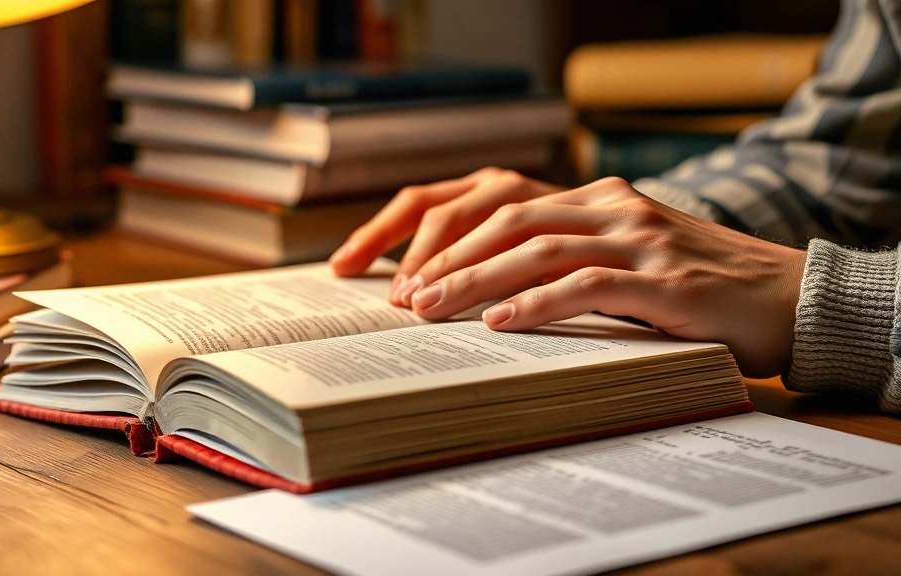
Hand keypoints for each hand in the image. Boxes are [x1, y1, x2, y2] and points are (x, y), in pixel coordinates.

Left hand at [361, 176, 806, 376]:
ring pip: (537, 249)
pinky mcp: (665, 281)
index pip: (501, 205)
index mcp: (598, 199)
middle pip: (508, 221)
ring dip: (476, 281)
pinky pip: (587, 286)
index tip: (403, 274)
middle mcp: (614, 208)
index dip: (446, 238)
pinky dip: (537, 304)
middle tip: (403, 297)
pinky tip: (500, 323)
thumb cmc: (697, 287)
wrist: (789, 298)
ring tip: (431, 309)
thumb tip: (489, 296)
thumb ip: (569, 261)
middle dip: (448, 259)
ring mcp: (641, 240)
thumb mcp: (626, 259)